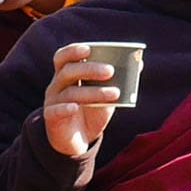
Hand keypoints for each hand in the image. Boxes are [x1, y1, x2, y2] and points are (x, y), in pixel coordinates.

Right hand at [39, 42, 123, 159]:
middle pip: (68, 71)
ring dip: (93, 92)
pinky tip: (75, 107)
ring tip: (115, 93)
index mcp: (67, 75)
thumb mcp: (105, 95)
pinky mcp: (51, 119)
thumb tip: (139, 63)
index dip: (73, 51)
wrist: (79, 141)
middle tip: (110, 71)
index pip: (63, 57)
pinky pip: (55, 111)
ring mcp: (52, 102)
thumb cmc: (91, 112)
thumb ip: (117, 80)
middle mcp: (57, 85)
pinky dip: (65, 108)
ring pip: (70, 93)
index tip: (88, 50)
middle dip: (90, 69)